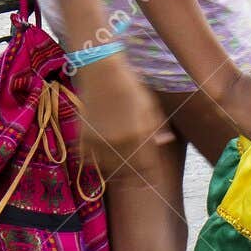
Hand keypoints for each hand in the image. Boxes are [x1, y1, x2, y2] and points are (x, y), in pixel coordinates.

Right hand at [73, 56, 174, 180]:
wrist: (103, 72)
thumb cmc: (130, 86)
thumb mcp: (150, 105)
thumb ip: (157, 126)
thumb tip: (165, 142)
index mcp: (139, 135)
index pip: (146, 166)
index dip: (149, 174)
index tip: (150, 178)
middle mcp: (119, 142)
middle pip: (128, 170)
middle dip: (134, 175)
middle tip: (135, 177)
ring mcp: (100, 141)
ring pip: (109, 167)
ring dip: (115, 170)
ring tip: (119, 170)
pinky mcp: (84, 137)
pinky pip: (90, 158)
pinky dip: (96, 160)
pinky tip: (101, 157)